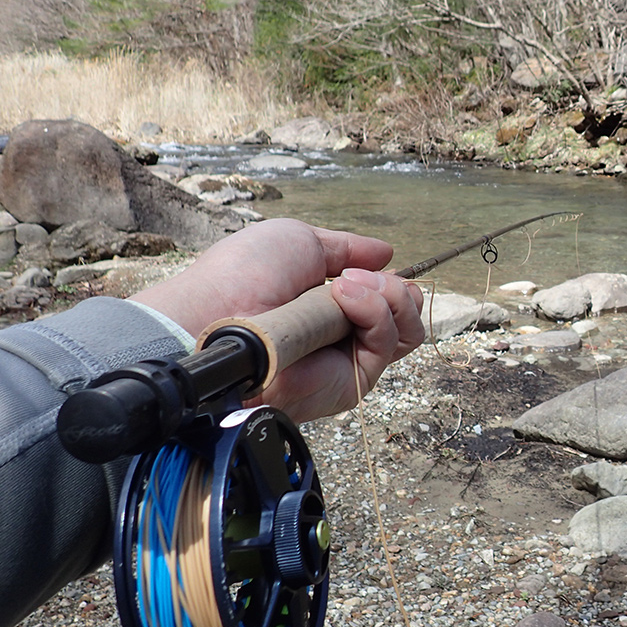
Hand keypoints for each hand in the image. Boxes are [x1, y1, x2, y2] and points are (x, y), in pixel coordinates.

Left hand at [130, 218, 424, 420]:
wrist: (220, 314)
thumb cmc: (245, 275)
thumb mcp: (302, 243)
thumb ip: (349, 248)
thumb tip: (388, 254)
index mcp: (330, 307)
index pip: (386, 301)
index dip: (390, 283)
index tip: (371, 267)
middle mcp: (343, 338)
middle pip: (405, 318)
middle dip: (396, 289)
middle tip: (360, 278)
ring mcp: (347, 362)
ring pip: (406, 333)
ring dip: (388, 297)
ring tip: (348, 287)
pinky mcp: (349, 384)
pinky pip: (388, 346)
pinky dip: (376, 313)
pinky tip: (345, 299)